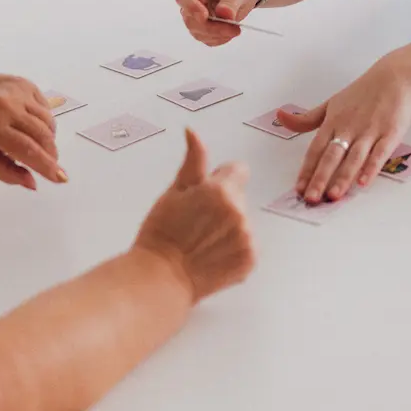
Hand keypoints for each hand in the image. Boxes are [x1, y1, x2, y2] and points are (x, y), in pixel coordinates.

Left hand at [0, 73, 65, 189]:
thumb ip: (5, 171)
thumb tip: (32, 183)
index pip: (27, 149)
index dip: (46, 166)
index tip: (61, 178)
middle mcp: (7, 106)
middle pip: (42, 135)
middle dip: (51, 154)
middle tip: (50, 164)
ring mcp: (18, 92)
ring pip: (47, 120)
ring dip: (49, 138)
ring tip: (39, 145)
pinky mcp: (25, 84)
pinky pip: (44, 107)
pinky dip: (44, 121)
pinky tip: (33, 126)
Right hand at [134, 129, 255, 301]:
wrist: (161, 277)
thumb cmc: (162, 234)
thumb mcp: (174, 192)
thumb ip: (193, 161)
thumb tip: (193, 133)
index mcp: (222, 190)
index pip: (238, 170)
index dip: (219, 180)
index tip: (204, 195)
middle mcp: (239, 212)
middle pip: (238, 198)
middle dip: (222, 205)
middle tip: (196, 223)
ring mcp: (247, 237)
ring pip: (242, 223)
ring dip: (228, 228)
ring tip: (202, 242)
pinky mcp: (249, 260)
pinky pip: (247, 247)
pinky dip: (233, 251)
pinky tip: (212, 256)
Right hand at [173, 0, 264, 46]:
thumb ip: (230, 2)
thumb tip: (224, 15)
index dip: (191, 7)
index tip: (205, 16)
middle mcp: (192, 0)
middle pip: (190, 19)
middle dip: (211, 28)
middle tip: (233, 28)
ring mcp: (197, 15)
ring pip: (197, 32)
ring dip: (216, 35)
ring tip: (235, 29)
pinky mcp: (205, 26)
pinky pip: (207, 38)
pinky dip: (219, 39)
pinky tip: (231, 32)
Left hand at [279, 55, 410, 204]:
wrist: (394, 78)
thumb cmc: (362, 93)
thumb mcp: (331, 103)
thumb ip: (307, 119)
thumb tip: (280, 117)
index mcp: (333, 122)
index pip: (315, 149)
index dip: (307, 170)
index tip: (299, 188)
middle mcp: (349, 128)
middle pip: (331, 156)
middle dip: (320, 178)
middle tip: (311, 198)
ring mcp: (369, 131)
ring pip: (354, 157)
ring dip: (343, 177)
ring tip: (333, 195)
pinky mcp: (390, 133)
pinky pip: (379, 153)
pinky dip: (371, 168)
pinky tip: (364, 182)